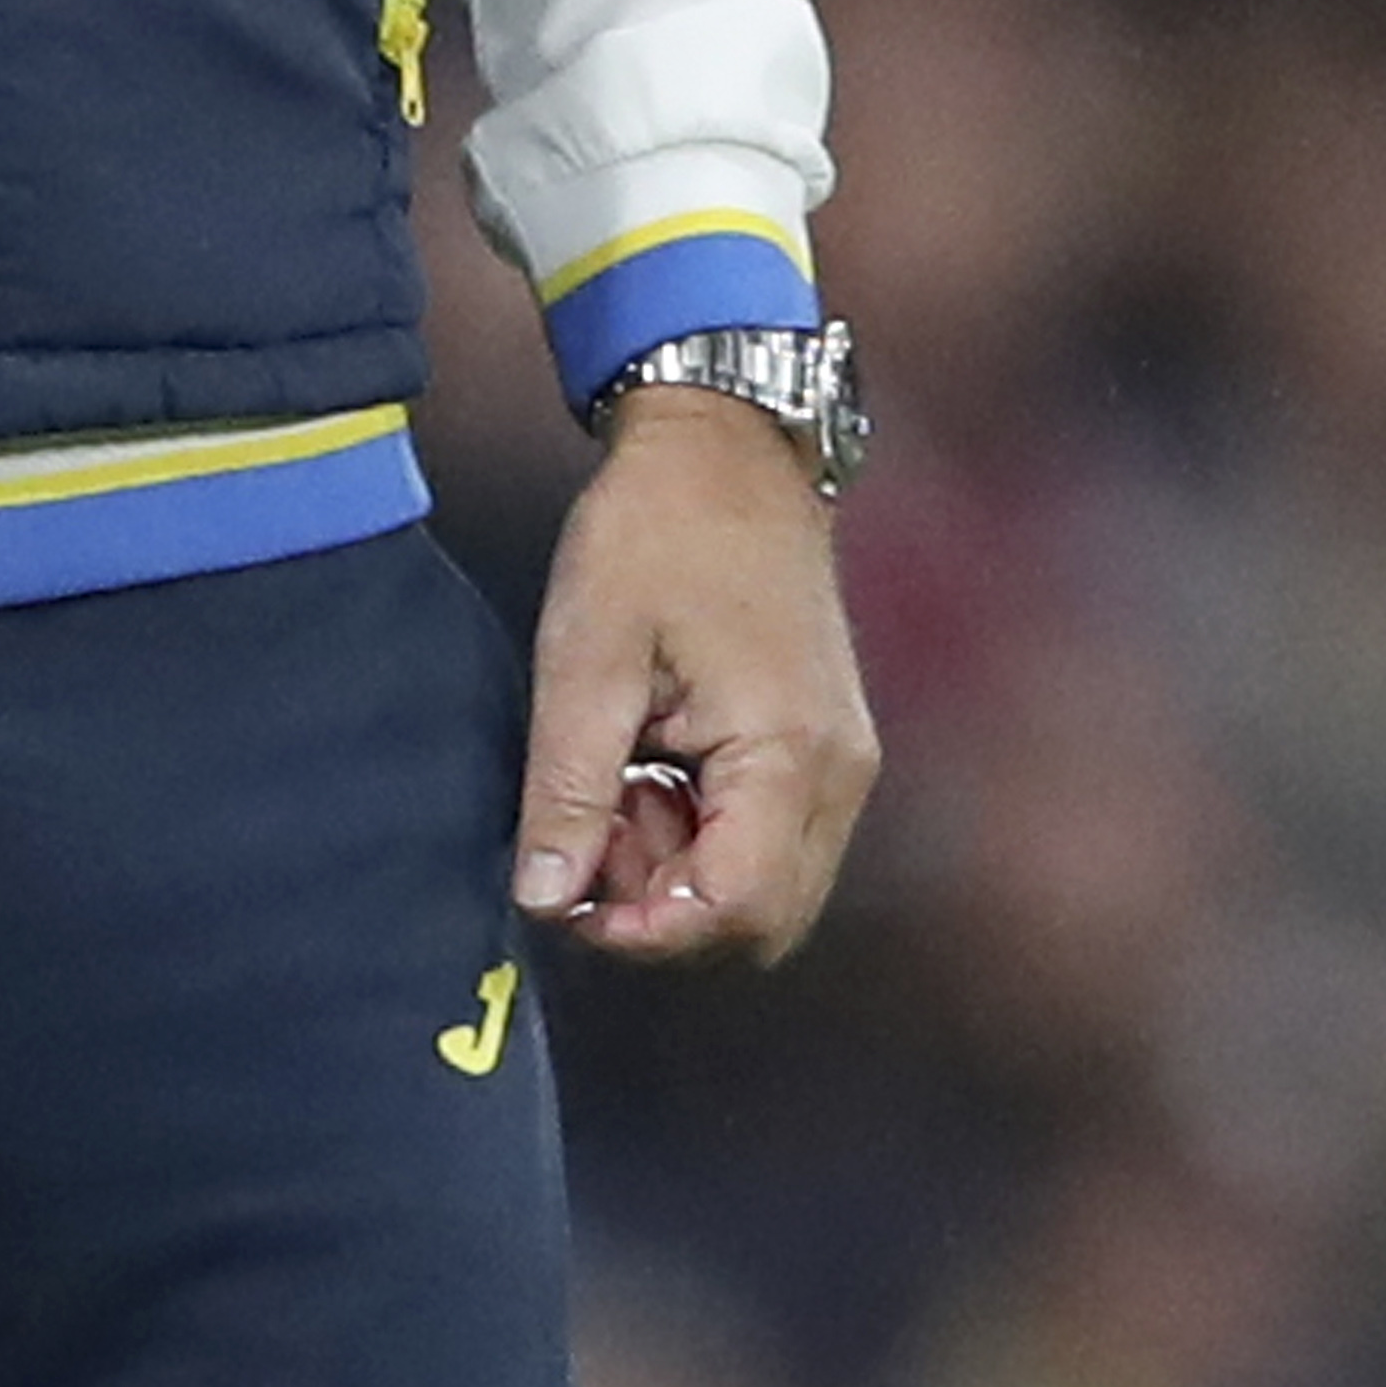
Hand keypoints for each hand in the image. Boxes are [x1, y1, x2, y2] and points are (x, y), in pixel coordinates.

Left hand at [507, 392, 881, 963]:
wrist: (727, 451)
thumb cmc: (655, 534)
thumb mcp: (585, 659)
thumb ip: (567, 788)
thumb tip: (544, 898)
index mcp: (789, 753)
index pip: (736, 910)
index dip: (647, 934)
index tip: (566, 905)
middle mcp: (838, 775)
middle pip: (762, 919)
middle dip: (662, 910)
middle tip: (582, 838)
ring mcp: (841, 764)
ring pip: (765, 886)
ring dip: (676, 871)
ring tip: (608, 787)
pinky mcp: (824, 748)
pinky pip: (768, 838)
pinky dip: (700, 835)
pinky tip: (643, 771)